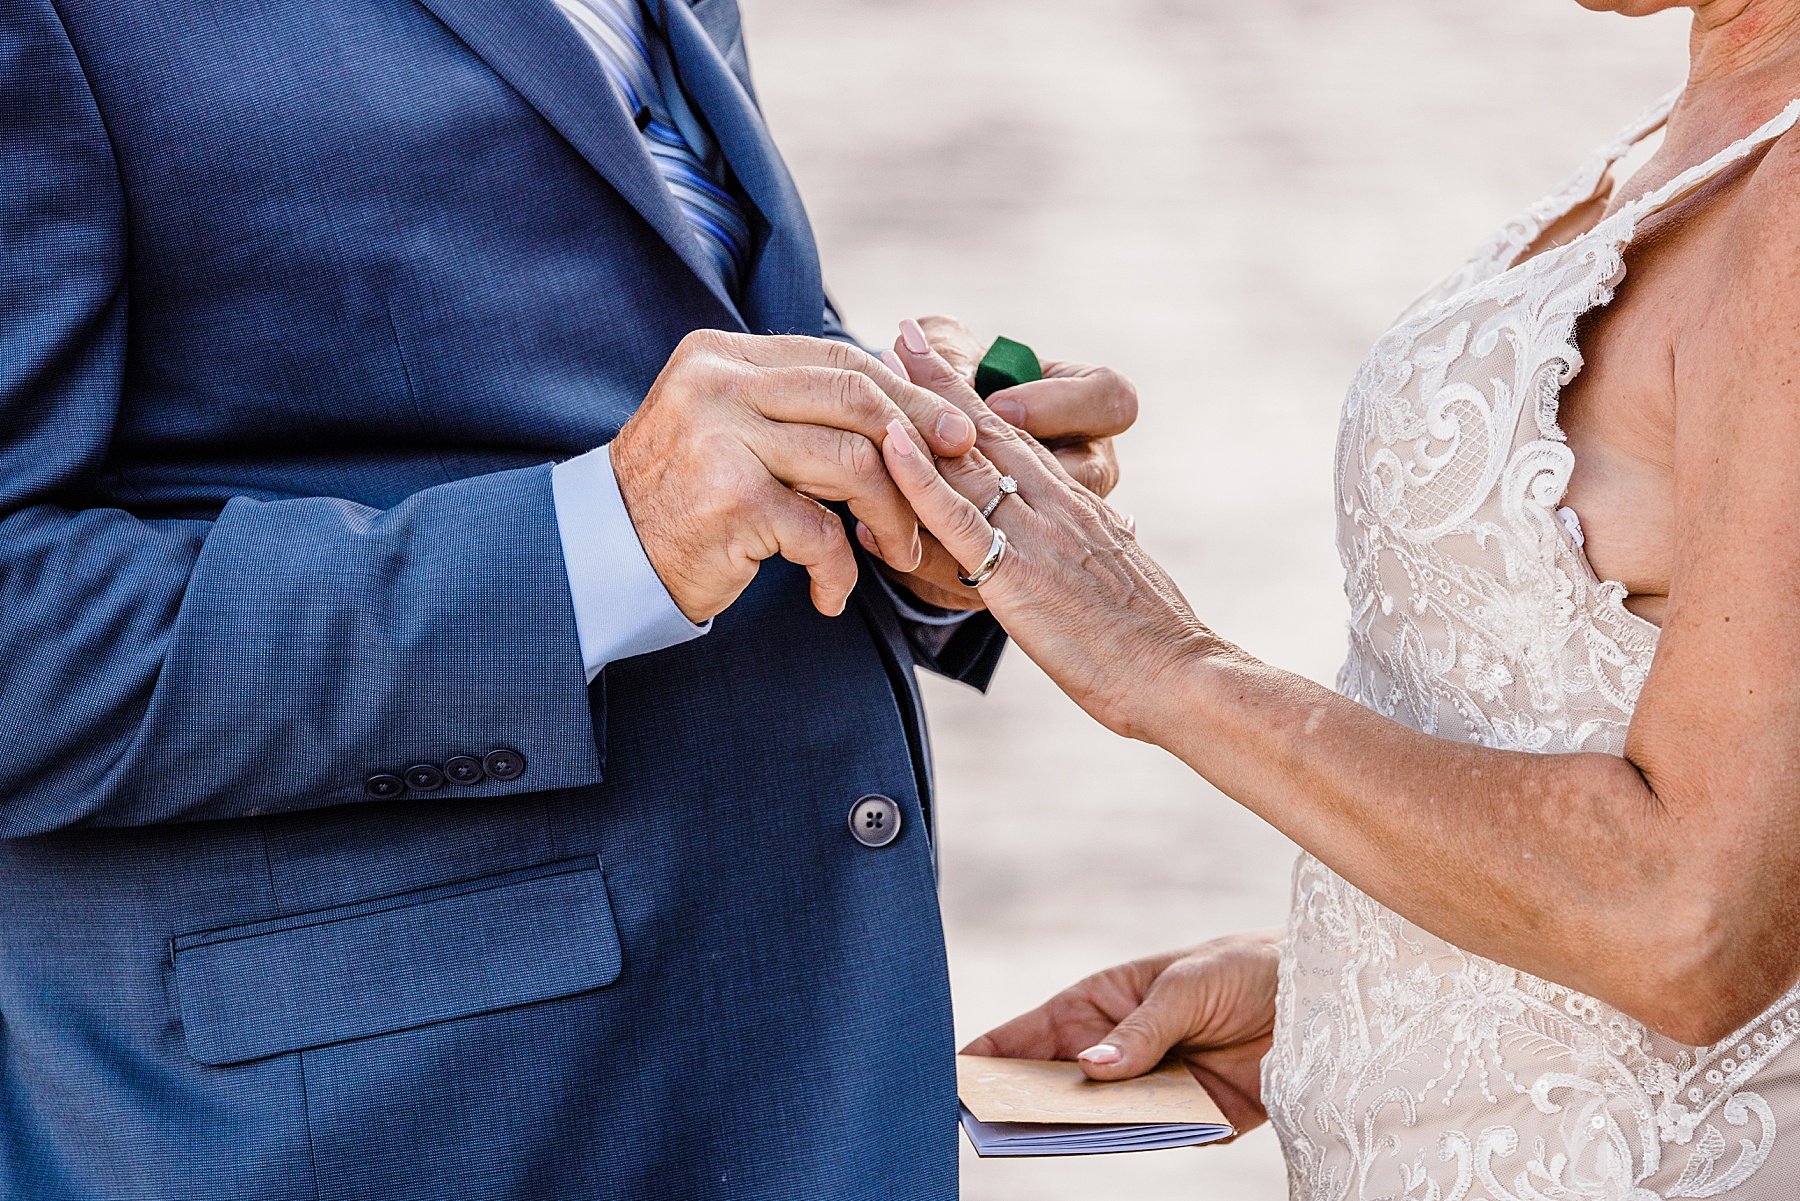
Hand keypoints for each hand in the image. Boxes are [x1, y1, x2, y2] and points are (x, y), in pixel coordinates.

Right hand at [609, 330, 976, 622]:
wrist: (602, 558)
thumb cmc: (682, 498)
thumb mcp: (729, 427)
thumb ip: (793, 405)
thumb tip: (903, 400)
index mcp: (721, 356)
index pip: (839, 359)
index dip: (906, 394)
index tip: (951, 430)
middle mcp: (718, 385)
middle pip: (857, 400)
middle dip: (918, 445)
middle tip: (947, 485)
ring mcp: (722, 439)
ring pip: (854, 463)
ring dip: (891, 516)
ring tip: (895, 551)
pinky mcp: (730, 501)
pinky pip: (822, 532)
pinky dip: (840, 570)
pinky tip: (831, 593)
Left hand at [875, 338, 1211, 740]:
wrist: (1181, 675)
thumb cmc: (1153, 645)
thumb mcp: (1122, 583)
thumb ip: (1104, 552)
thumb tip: (1120, 530)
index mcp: (1078, 506)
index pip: (1019, 437)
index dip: (976, 394)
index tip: (944, 356)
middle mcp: (1057, 503)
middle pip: (991, 428)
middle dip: (944, 377)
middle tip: (904, 330)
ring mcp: (1036, 532)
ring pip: (970, 458)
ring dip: (923, 407)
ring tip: (885, 358)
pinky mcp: (1018, 571)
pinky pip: (960, 514)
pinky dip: (921, 474)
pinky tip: (891, 441)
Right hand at [962, 929, 1283, 1135]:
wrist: (1325, 996)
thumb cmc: (1243, 967)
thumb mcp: (1188, 984)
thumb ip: (1143, 1030)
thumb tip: (1092, 1070)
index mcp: (1104, 1004)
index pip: (1034, 1032)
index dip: (993, 1052)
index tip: (954, 1074)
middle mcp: (1121, 1051)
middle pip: (1060, 1086)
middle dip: (1027, 1101)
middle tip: (993, 1119)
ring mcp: (1155, 1089)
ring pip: (1104, 1120)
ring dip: (1080, 1129)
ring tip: (1042, 1138)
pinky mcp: (1197, 1121)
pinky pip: (1159, 1139)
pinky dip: (1141, 1143)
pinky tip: (1118, 1141)